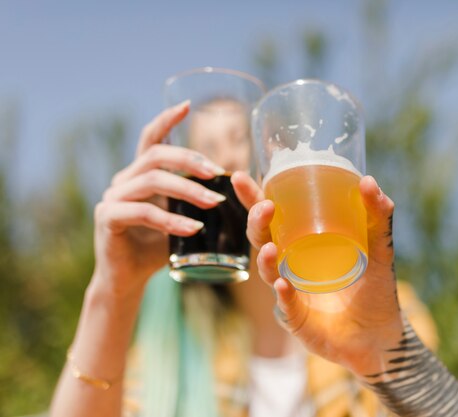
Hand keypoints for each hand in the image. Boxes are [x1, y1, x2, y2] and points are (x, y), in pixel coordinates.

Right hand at [91, 101, 225, 298]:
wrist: (128, 279)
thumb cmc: (158, 247)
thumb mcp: (181, 218)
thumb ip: (195, 201)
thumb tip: (234, 188)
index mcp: (140, 174)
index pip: (150, 138)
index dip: (166, 120)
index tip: (187, 106)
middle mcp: (123, 180)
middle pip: (155, 155)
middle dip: (189, 160)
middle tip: (218, 173)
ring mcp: (112, 198)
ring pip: (152, 181)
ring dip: (188, 190)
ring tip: (215, 203)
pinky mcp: (108, 219)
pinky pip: (143, 212)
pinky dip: (171, 220)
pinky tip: (194, 228)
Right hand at [237, 173, 404, 375]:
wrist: (381, 334)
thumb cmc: (374, 288)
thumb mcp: (379, 247)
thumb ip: (378, 215)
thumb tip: (367, 181)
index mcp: (302, 243)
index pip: (273, 217)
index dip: (254, 198)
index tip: (242, 177)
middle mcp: (290, 264)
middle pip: (261, 238)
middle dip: (256, 221)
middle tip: (265, 207)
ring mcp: (290, 291)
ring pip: (267, 271)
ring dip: (265, 259)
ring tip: (270, 247)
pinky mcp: (296, 318)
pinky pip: (285, 305)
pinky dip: (283, 295)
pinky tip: (283, 285)